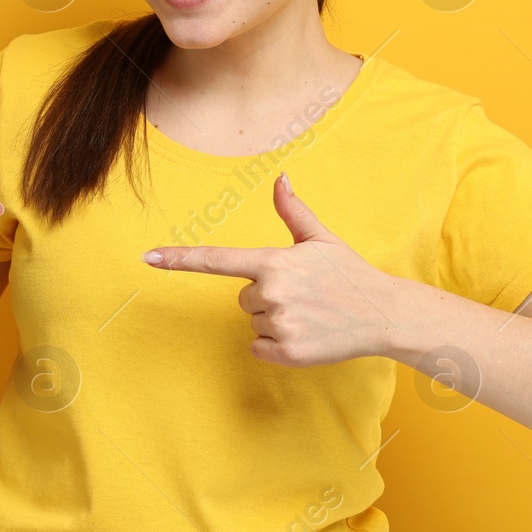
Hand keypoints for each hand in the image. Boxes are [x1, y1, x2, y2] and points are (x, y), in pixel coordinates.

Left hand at [141, 172, 399, 366]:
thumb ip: (293, 211)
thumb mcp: (320, 239)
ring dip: (272, 319)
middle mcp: (271, 294)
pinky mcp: (287, 353)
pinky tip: (306, 332)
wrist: (383, 314)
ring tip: (308, 312)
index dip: (180, 259)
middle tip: (301, 294)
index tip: (148, 258)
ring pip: (251, 321)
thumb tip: (280, 178)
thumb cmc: (348, 273)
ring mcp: (279, 326)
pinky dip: (277, 344)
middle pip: (241, 297)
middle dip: (265, 295)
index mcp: (274, 263)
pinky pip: (259, 347)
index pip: (217, 260)